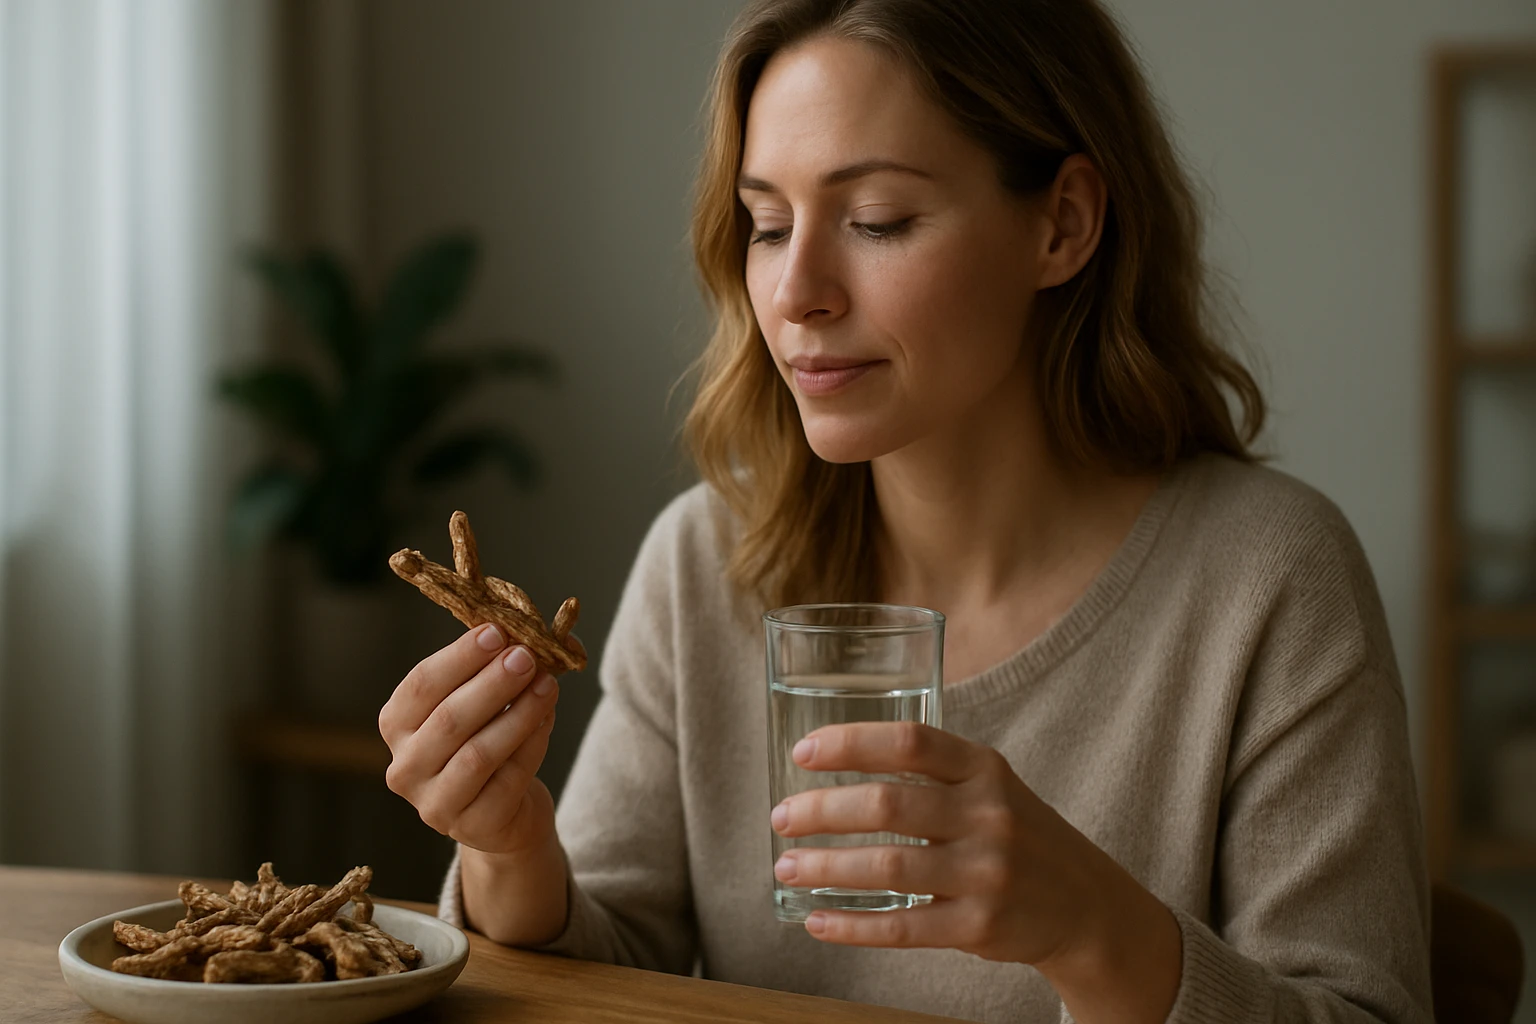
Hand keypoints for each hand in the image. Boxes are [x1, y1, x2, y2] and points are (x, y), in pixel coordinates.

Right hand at [379, 624, 567, 856]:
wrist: (505, 813)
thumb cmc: (487, 742)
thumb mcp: (480, 704)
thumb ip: (492, 669)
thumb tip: (528, 635)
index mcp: (397, 726)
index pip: (422, 685)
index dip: (459, 657)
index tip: (496, 633)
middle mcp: (405, 768)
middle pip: (449, 719)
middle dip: (492, 683)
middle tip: (526, 657)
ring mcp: (434, 804)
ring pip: (478, 753)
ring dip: (517, 713)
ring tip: (547, 685)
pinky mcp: (474, 826)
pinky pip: (508, 779)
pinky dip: (532, 744)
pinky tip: (547, 718)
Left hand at [769, 722, 1179, 1001]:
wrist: (1086, 905)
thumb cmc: (1016, 834)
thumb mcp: (990, 786)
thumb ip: (931, 770)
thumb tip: (834, 760)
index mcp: (984, 769)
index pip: (910, 741)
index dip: (850, 742)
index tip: (803, 752)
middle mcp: (988, 815)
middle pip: (887, 805)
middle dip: (821, 811)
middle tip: (781, 818)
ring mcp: (986, 873)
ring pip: (887, 867)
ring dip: (825, 868)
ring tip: (786, 866)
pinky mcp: (979, 926)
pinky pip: (901, 927)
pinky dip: (851, 925)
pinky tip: (816, 920)